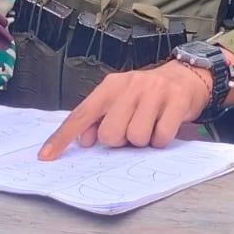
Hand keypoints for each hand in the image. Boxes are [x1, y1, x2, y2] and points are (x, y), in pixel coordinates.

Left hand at [37, 61, 210, 159]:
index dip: (63, 137)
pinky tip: (164, 125)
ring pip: (136, 137)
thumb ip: (98, 118)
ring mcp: (153, 92)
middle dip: (120, 140)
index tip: (46, 157)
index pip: (81, 114)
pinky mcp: (176, 101)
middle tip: (132, 128)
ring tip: (150, 125)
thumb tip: (83, 141)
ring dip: (143, 140)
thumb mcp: (119, 99)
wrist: (186, 76)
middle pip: (110, 134)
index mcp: (110, 86)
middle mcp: (129, 85)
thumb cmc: (147, 93)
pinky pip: (161, 137)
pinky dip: (161, 140)